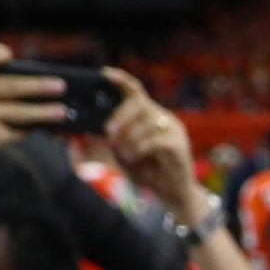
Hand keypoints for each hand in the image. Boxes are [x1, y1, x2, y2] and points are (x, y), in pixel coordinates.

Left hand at [101, 66, 205, 226]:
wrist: (173, 195)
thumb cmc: (149, 173)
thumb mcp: (122, 156)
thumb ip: (109, 144)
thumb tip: (90, 133)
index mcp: (148, 116)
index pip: (135, 90)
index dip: (120, 80)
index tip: (104, 73)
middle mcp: (163, 118)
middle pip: (140, 102)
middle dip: (120, 116)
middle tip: (108, 132)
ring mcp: (174, 130)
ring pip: (147, 121)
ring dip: (130, 137)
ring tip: (123, 154)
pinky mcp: (179, 145)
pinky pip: (156, 139)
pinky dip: (140, 148)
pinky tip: (135, 158)